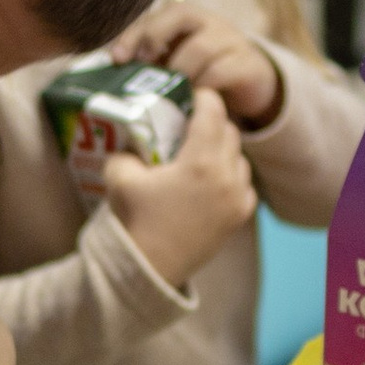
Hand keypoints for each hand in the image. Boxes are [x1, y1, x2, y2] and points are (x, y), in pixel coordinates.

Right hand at [105, 83, 257, 288]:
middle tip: (190, 124)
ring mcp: (238, 198)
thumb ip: (131, 146)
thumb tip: (138, 135)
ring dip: (222, 149)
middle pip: (229, 131)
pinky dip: (230, 175)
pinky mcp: (240, 215)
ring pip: (239, 156)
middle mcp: (228, 177)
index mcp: (201, 161)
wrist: (149, 269)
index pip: (213, 111)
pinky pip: (243, 182)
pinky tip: (209, 181)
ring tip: (199, 154)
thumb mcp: (120, 174)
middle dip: (212, 122)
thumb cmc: (135, 221)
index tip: (191, 95)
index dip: (202, 97)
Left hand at [114, 3, 282, 127]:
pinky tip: (192, 102)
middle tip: (142, 67)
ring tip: (167, 94)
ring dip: (179, 72)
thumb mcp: (176, 65)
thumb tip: (108, 76)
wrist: (252, 85)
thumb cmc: (203, 74)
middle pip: (181, 15)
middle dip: (154, 38)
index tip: (116, 57)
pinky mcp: (248, 65)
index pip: (158, 13)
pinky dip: (203, 87)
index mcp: (187, 19)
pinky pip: (222, 72)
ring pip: (200, 47)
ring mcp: (231, 41)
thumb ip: (150, 64)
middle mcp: (210, 23)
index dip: (135, 32)